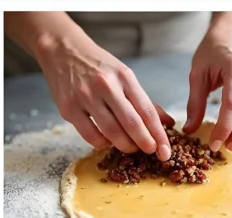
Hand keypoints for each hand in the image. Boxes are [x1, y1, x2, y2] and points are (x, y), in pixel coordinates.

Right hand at [37, 35, 172, 158]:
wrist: (63, 51)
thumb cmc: (98, 66)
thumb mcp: (124, 76)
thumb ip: (145, 101)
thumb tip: (168, 122)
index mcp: (124, 77)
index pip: (147, 111)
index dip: (158, 134)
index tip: (165, 150)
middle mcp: (105, 86)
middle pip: (131, 123)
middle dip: (145, 143)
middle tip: (151, 151)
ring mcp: (85, 97)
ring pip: (111, 132)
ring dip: (125, 145)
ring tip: (130, 147)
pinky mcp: (69, 108)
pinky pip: (90, 136)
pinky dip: (103, 144)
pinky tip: (108, 141)